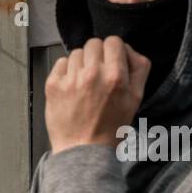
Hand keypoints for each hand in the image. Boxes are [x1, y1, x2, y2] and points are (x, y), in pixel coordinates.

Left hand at [45, 36, 149, 154]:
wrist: (83, 151)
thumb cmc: (110, 128)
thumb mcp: (136, 98)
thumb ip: (138, 68)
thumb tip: (127, 49)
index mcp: (115, 76)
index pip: (113, 41)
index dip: (113, 50)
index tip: (111, 61)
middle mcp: (92, 74)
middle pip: (93, 44)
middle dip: (97, 55)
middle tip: (97, 73)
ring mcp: (71, 79)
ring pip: (76, 53)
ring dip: (81, 63)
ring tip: (83, 82)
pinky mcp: (53, 85)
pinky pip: (60, 63)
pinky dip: (65, 71)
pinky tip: (71, 86)